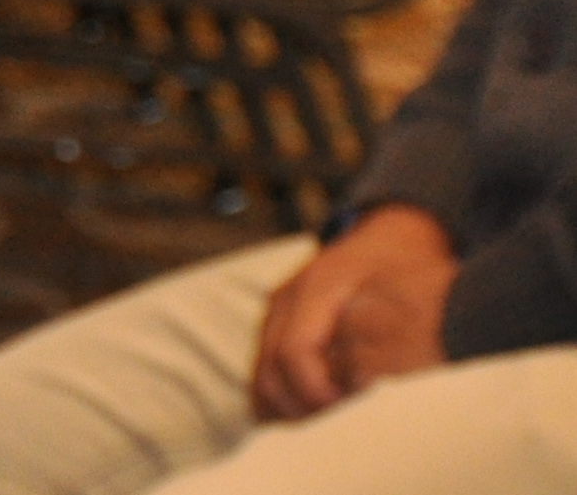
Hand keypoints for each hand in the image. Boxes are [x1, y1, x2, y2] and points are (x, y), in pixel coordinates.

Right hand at [251, 206, 455, 420]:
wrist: (393, 233)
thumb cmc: (406, 265)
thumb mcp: (408, 293)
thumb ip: (385, 335)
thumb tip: (373, 385)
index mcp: (316, 285)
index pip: (295, 353)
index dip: (317, 395)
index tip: (348, 419)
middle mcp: (287, 296)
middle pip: (269, 371)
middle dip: (298, 413)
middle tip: (335, 436)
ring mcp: (277, 308)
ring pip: (262, 375)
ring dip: (287, 411)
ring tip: (323, 434)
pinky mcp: (278, 321)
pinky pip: (265, 368)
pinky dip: (282, 398)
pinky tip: (309, 418)